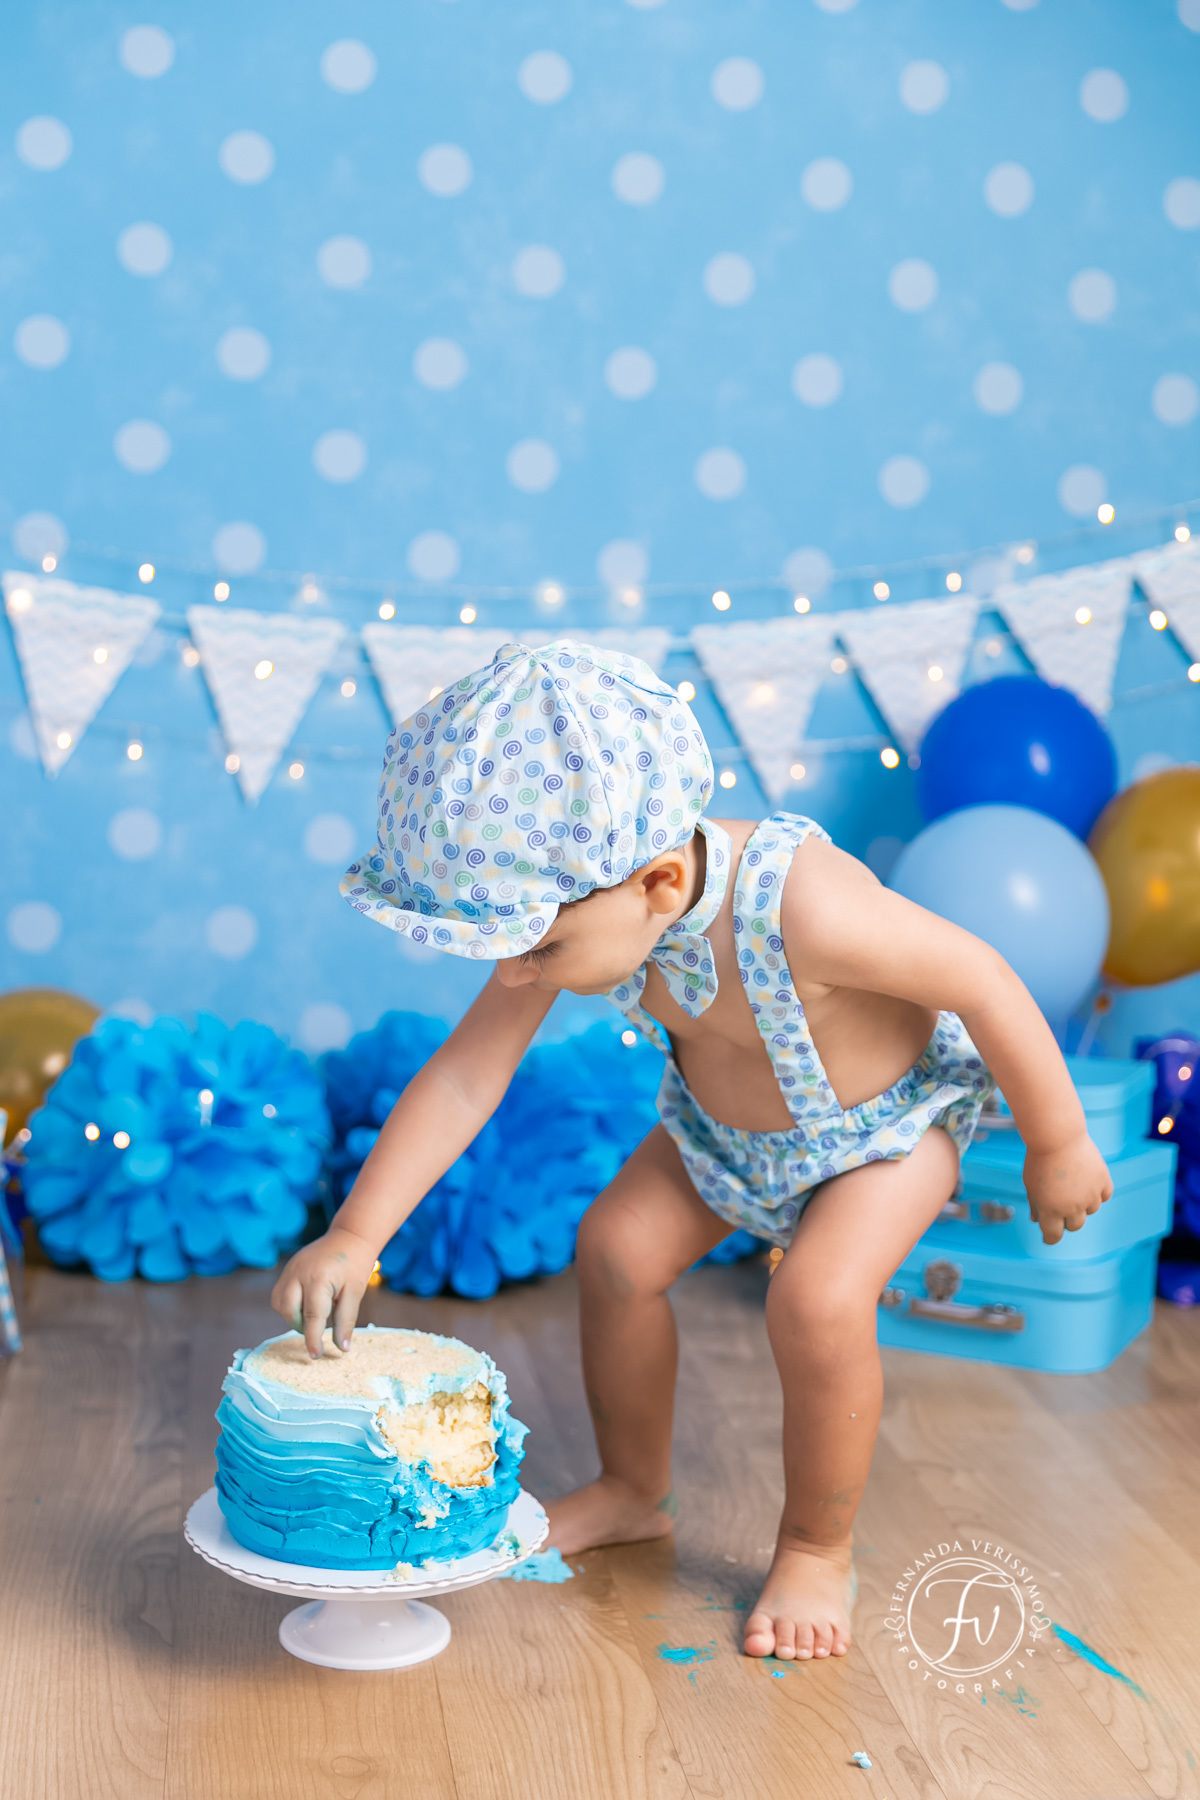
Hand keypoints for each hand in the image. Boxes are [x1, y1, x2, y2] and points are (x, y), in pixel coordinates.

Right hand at [270, 1226, 377, 1356]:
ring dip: (294, 1315)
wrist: (349, 1236)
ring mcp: (290, 1269)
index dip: (312, 1339)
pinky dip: (290, 1305)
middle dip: (302, 1325)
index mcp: (319, 1278)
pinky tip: (307, 1302)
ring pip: (280, 1304)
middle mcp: (299, 1273)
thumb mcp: (355, 1292)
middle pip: (289, 1311)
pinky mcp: (287, 1269)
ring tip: (315, 1312)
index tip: (315, 1356)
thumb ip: (346, 1320)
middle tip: (319, 1326)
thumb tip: (342, 1349)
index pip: (312, 1316)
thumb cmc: (355, 1264)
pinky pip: (280, 1294)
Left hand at [1023, 1135, 1112, 1246]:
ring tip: (1073, 1183)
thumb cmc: (1040, 1159)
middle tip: (1061, 1203)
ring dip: (1083, 1203)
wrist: (1057, 1136)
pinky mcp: (1103, 1182)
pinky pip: (1104, 1196)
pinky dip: (1098, 1193)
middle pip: (1074, 1226)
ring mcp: (1090, 1195)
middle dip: (1066, 1219)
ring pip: (1091, 1211)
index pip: (1053, 1236)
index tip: (1049, 1235)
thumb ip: (1035, 1204)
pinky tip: (1088, 1182)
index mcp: (1050, 1210)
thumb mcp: (1030, 1184)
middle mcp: (1072, 1207)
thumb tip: (1036, 1220)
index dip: (1050, 1237)